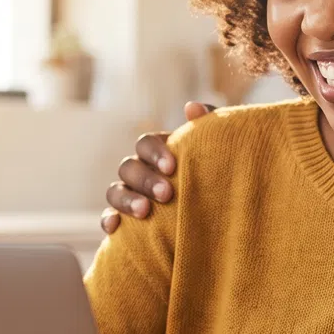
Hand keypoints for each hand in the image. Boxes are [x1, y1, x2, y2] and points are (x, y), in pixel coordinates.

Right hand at [100, 102, 216, 233]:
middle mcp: (141, 172)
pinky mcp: (126, 223)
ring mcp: (130, 196)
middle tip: (166, 194)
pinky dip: (109, 220)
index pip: (145, 144)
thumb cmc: (220, 175)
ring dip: (126, 199)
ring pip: (115, 191)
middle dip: (145, 180)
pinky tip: (116, 226)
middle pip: (128, 167)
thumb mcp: (219, 150)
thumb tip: (191, 107)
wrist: (225, 216)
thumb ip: (208, 126)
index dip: (155, 153)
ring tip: (144, 212)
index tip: (172, 167)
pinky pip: (109, 218)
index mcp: (159, 153)